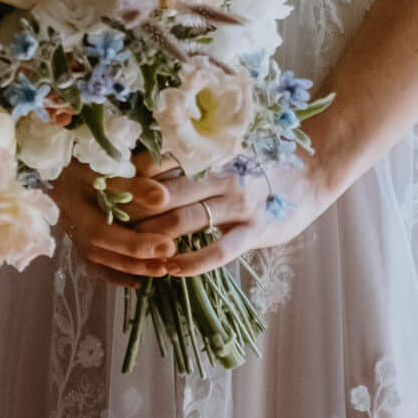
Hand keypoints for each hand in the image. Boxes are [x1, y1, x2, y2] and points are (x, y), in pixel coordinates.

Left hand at [52, 150, 326, 288]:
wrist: (312, 172)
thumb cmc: (263, 159)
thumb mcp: (226, 148)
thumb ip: (191, 155)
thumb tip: (144, 159)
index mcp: (209, 154)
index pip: (157, 165)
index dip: (128, 180)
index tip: (104, 190)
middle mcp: (219, 177)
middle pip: (162, 196)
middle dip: (132, 213)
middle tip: (107, 225)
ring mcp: (237, 206)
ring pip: (182, 224)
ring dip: (152, 239)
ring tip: (131, 250)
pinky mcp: (254, 232)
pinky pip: (216, 252)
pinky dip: (189, 263)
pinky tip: (170, 269)